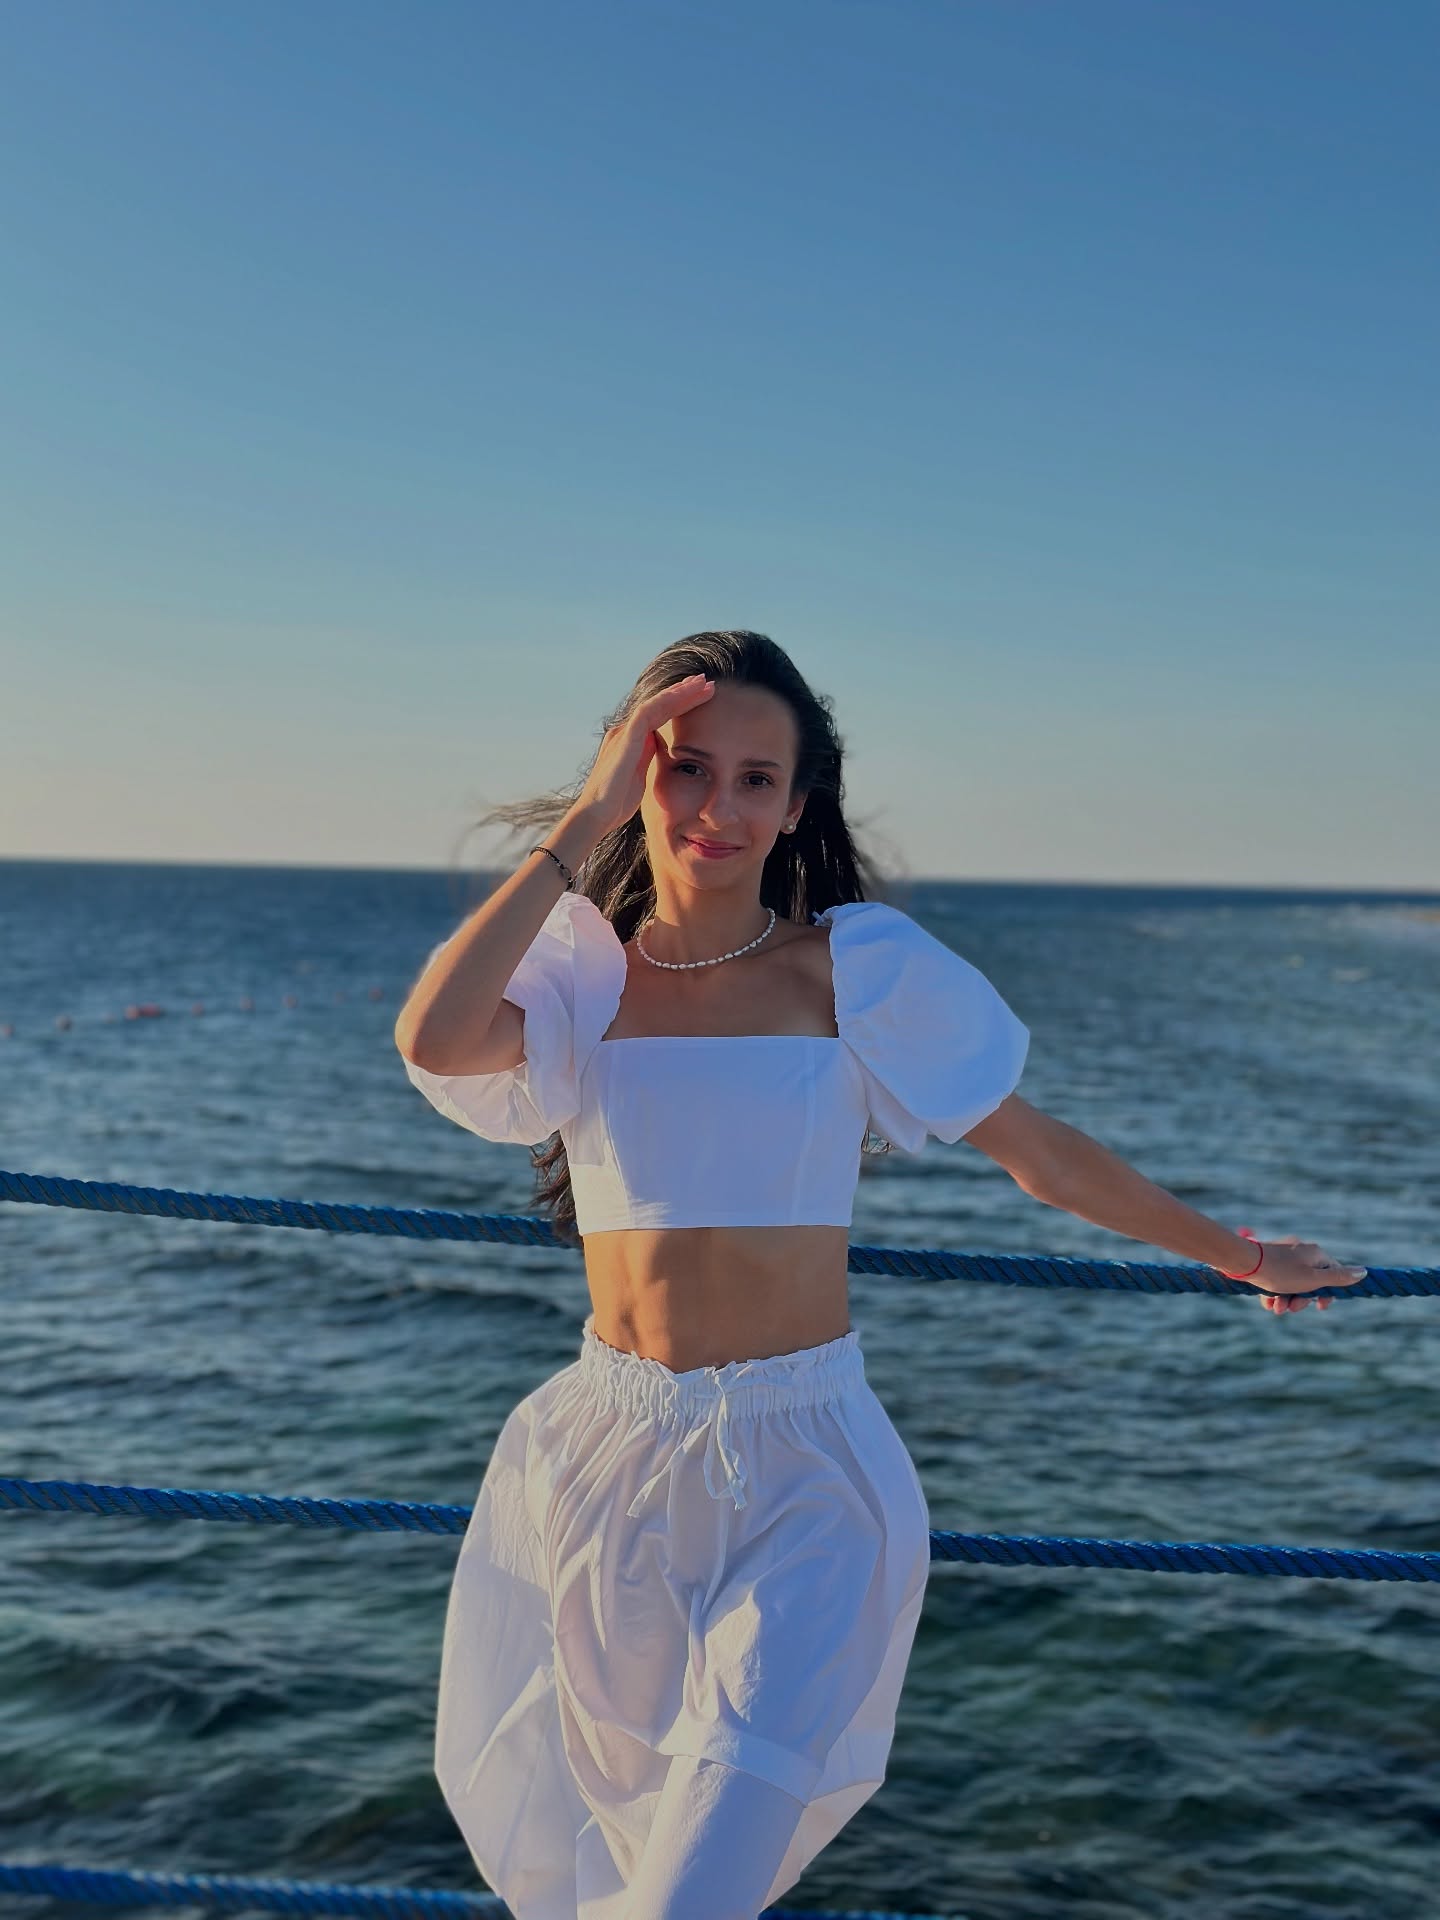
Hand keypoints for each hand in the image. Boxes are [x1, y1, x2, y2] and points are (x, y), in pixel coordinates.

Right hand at [572, 672, 715, 838]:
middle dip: (683, 692)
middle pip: (659, 704)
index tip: (700, 696)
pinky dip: (668, 701)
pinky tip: (686, 694)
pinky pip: (649, 711)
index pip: (658, 715)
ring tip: (703, 683)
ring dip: (681, 692)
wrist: (596, 814)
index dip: (679, 704)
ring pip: (657, 703)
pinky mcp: (626, 737)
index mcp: (630, 739)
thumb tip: (658, 747)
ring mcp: (625, 731)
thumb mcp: (637, 776)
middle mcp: (626, 730)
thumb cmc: (616, 803)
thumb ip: (646, 759)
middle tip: (705, 681)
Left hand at [1234, 1235, 1368, 1313]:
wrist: (1243, 1263)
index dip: (1328, 1293)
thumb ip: (1338, 1277)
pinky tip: (1267, 1303)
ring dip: (1286, 1301)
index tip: (1321, 1307)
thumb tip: (1364, 1272)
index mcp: (1315, 1254)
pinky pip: (1278, 1283)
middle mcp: (1301, 1254)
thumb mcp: (1313, 1279)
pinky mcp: (1269, 1264)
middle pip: (1311, 1283)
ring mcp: (1284, 1258)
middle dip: (1301, 1300)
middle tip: (1291, 1309)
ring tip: (1275, 1308)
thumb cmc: (1280, 1272)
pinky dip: (1274, 1295)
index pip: (1333, 1274)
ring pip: (1292, 1286)